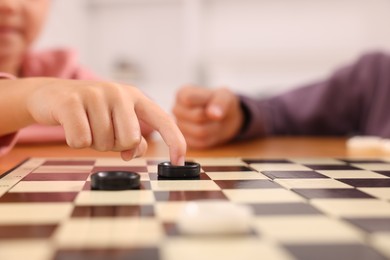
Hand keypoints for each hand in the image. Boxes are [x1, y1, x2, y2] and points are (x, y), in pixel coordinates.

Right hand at [22, 78, 185, 164]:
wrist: (51, 94)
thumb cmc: (90, 112)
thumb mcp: (116, 121)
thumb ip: (133, 137)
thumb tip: (136, 152)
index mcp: (135, 97)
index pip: (163, 120)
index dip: (175, 141)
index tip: (179, 162)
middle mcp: (119, 92)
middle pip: (130, 140)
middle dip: (115, 146)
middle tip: (102, 133)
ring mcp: (95, 94)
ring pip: (104, 143)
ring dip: (94, 143)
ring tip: (86, 126)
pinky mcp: (71, 102)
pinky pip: (81, 141)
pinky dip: (76, 142)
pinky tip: (71, 127)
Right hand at [173, 85, 243, 148]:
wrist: (224, 118)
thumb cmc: (221, 103)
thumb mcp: (225, 97)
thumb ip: (220, 102)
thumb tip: (214, 114)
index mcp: (182, 94)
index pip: (189, 99)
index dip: (205, 102)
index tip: (212, 102)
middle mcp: (176, 110)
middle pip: (196, 116)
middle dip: (212, 117)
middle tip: (216, 114)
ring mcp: (178, 127)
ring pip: (200, 132)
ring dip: (214, 128)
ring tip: (214, 122)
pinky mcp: (185, 141)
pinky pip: (201, 143)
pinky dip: (211, 138)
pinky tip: (210, 131)